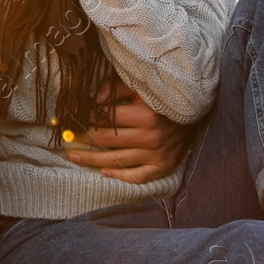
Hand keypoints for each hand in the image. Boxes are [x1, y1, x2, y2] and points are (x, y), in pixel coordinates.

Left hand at [66, 78, 191, 184]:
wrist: (198, 115)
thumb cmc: (165, 99)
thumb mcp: (143, 87)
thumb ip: (116, 89)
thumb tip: (92, 99)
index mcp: (146, 114)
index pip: (106, 119)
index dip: (86, 118)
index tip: (72, 118)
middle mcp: (151, 137)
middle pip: (107, 141)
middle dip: (82, 139)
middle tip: (66, 139)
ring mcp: (157, 154)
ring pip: (116, 160)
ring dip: (91, 160)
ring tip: (72, 157)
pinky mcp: (163, 167)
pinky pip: (137, 177)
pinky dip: (119, 176)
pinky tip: (103, 173)